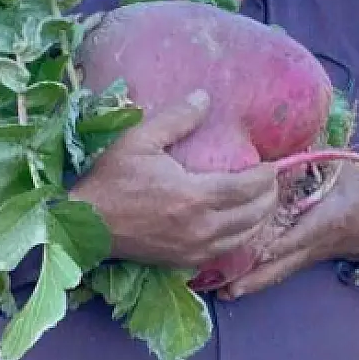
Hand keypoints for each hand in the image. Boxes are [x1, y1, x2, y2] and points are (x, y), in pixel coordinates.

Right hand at [73, 90, 280, 270]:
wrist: (86, 226)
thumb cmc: (111, 181)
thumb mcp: (140, 141)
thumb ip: (176, 120)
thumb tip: (204, 97)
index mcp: (194, 196)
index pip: (246, 188)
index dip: (265, 177)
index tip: (271, 165)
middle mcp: (201, 227)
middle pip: (253, 215)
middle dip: (269, 197)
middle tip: (272, 182)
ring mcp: (194, 248)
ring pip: (243, 238)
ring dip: (259, 219)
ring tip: (263, 202)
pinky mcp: (184, 262)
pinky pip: (224, 252)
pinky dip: (240, 238)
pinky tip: (240, 226)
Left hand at [218, 165, 358, 299]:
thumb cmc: (353, 190)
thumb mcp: (340, 168)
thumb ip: (313, 156)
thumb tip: (282, 140)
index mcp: (325, 219)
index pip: (297, 235)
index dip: (274, 243)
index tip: (250, 249)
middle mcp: (312, 243)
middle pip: (281, 264)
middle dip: (255, 276)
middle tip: (226, 288)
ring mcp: (305, 256)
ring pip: (277, 273)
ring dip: (251, 283)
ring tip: (223, 293)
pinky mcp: (300, 261)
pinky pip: (277, 272)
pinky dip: (257, 280)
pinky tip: (232, 288)